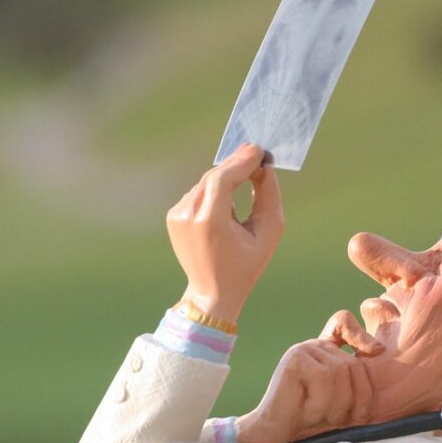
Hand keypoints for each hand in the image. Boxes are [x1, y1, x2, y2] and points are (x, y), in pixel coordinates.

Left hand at [165, 144, 283, 321]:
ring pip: (206, 183)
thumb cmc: (246, 265)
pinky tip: (227, 202)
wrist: (211, 292)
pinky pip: (198, 193)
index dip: (241, 162)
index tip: (258, 150)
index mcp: (209, 223)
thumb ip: (268, 196)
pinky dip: (214, 191)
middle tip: (255, 152)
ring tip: (247, 176)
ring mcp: (176, 216)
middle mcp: (187, 216)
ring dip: (226, 177)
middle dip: (235, 164)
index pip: (222, 180)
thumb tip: (262, 167)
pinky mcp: (173, 216)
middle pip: (213, 177)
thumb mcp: (267, 233)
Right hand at [237, 311, 384, 442]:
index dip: (361, 334)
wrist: (273, 432)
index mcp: (326, 350)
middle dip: (354, 399)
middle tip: (339, 420)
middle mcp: (315, 345)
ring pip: (339, 373)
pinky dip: (320, 403)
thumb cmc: (309, 419)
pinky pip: (324, 378)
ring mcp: (304, 349)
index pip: (344, 323)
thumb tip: (379, 351)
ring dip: (336, 405)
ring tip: (318, 416)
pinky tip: (305, 411)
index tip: (377, 352)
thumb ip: (357, 380)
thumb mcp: (341, 400)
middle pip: (352, 365)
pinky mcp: (295, 358)